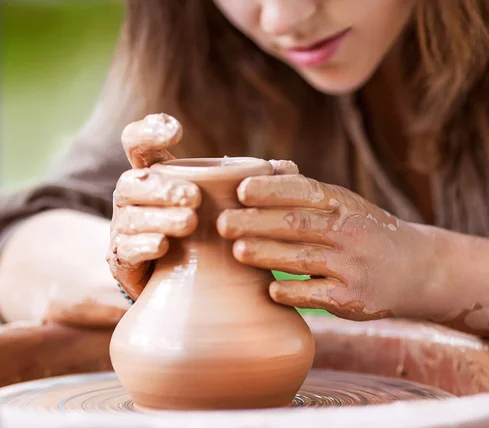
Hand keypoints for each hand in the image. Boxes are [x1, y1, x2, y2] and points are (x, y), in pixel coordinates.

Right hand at [106, 113, 297, 300]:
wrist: (180, 280)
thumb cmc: (202, 232)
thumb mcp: (223, 203)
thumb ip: (251, 184)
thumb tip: (289, 167)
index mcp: (155, 176)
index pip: (137, 144)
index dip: (149, 131)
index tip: (176, 130)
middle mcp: (134, 198)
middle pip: (132, 182)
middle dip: (161, 187)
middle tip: (194, 197)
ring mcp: (125, 229)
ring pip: (130, 217)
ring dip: (159, 217)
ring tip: (189, 222)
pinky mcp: (124, 260)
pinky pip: (126, 250)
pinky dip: (144, 245)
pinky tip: (164, 246)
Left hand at [217, 173, 435, 320]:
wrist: (416, 269)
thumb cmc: (367, 231)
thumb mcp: (346, 204)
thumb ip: (307, 189)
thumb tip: (270, 166)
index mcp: (343, 204)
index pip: (305, 191)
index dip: (272, 190)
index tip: (240, 190)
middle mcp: (349, 232)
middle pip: (297, 224)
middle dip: (256, 223)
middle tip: (221, 223)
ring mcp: (352, 266)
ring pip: (303, 258)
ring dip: (266, 254)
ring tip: (236, 251)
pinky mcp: (353, 299)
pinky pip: (317, 295)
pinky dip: (292, 292)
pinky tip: (269, 289)